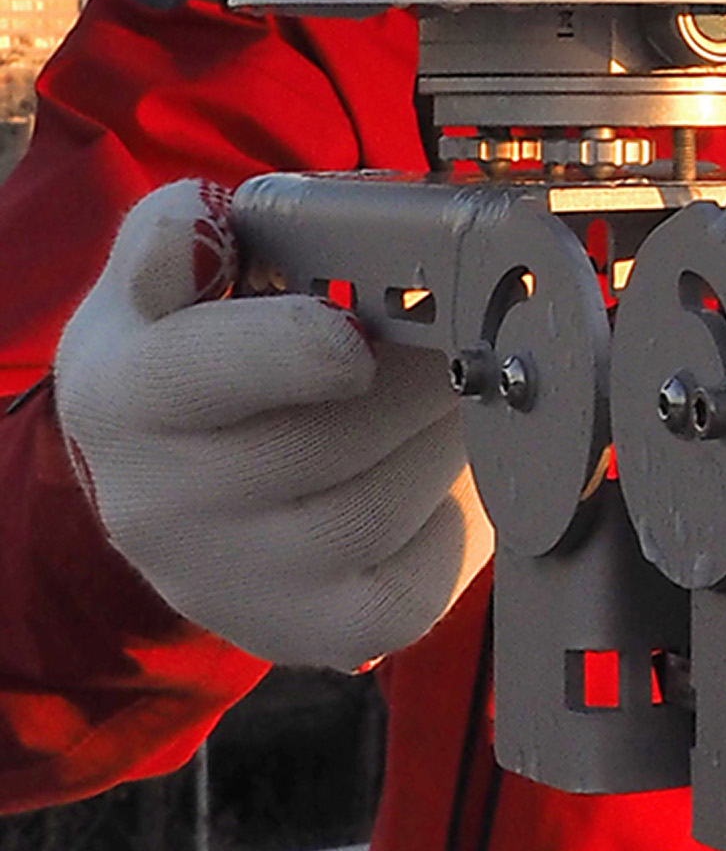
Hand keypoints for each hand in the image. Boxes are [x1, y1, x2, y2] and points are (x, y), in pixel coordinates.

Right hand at [53, 181, 493, 670]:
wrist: (167, 486)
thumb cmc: (187, 355)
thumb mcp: (157, 280)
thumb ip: (181, 230)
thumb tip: (210, 216)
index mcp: (129, 393)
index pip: (202, 375)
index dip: (290, 352)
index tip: (358, 336)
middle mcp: (164, 505)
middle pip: (325, 443)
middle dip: (419, 379)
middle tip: (471, 339)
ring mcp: (234, 584)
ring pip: (381, 512)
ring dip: (451, 440)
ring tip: (469, 392)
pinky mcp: (307, 634)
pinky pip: (415, 590)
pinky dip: (461, 523)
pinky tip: (459, 470)